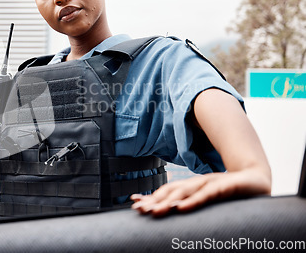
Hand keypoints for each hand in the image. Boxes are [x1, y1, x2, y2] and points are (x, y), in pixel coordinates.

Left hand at [131, 169, 270, 216]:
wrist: (258, 178)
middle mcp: (197, 183)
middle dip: (154, 200)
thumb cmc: (231, 191)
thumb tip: (176, 213)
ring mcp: (210, 183)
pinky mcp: (224, 187)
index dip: (151, 197)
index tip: (134, 203)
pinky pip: (207, 195)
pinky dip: (194, 201)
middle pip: (172, 191)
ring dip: (169, 202)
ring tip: (154, 211)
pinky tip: (182, 208)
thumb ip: (192, 204)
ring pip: (186, 192)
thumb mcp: (208, 198)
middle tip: (138, 209)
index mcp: (192, 186)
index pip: (168, 191)